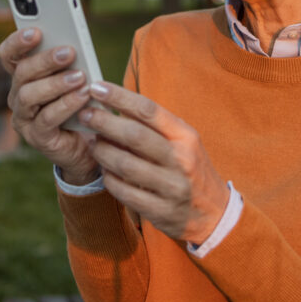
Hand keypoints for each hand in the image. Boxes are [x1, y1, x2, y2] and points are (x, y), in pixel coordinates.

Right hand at [0, 28, 98, 183]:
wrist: (89, 144)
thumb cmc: (81, 104)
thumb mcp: (75, 78)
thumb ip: (68, 63)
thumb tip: (71, 44)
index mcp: (23, 77)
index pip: (8, 55)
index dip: (17, 42)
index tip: (35, 31)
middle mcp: (17, 96)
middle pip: (22, 73)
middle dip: (45, 60)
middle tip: (69, 51)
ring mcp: (24, 118)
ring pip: (30, 95)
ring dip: (56, 83)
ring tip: (80, 76)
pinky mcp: (36, 137)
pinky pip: (47, 118)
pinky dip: (66, 105)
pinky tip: (83, 95)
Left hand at [80, 82, 229, 243]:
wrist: (214, 213)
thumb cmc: (190, 168)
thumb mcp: (182, 142)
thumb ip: (155, 126)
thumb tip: (115, 105)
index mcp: (185, 137)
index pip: (149, 110)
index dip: (120, 97)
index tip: (97, 88)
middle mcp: (181, 160)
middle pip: (135, 136)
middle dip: (104, 123)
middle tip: (86, 115)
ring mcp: (172, 187)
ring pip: (126, 165)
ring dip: (103, 152)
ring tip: (94, 144)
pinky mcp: (162, 212)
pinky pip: (125, 192)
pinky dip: (109, 179)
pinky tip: (105, 171)